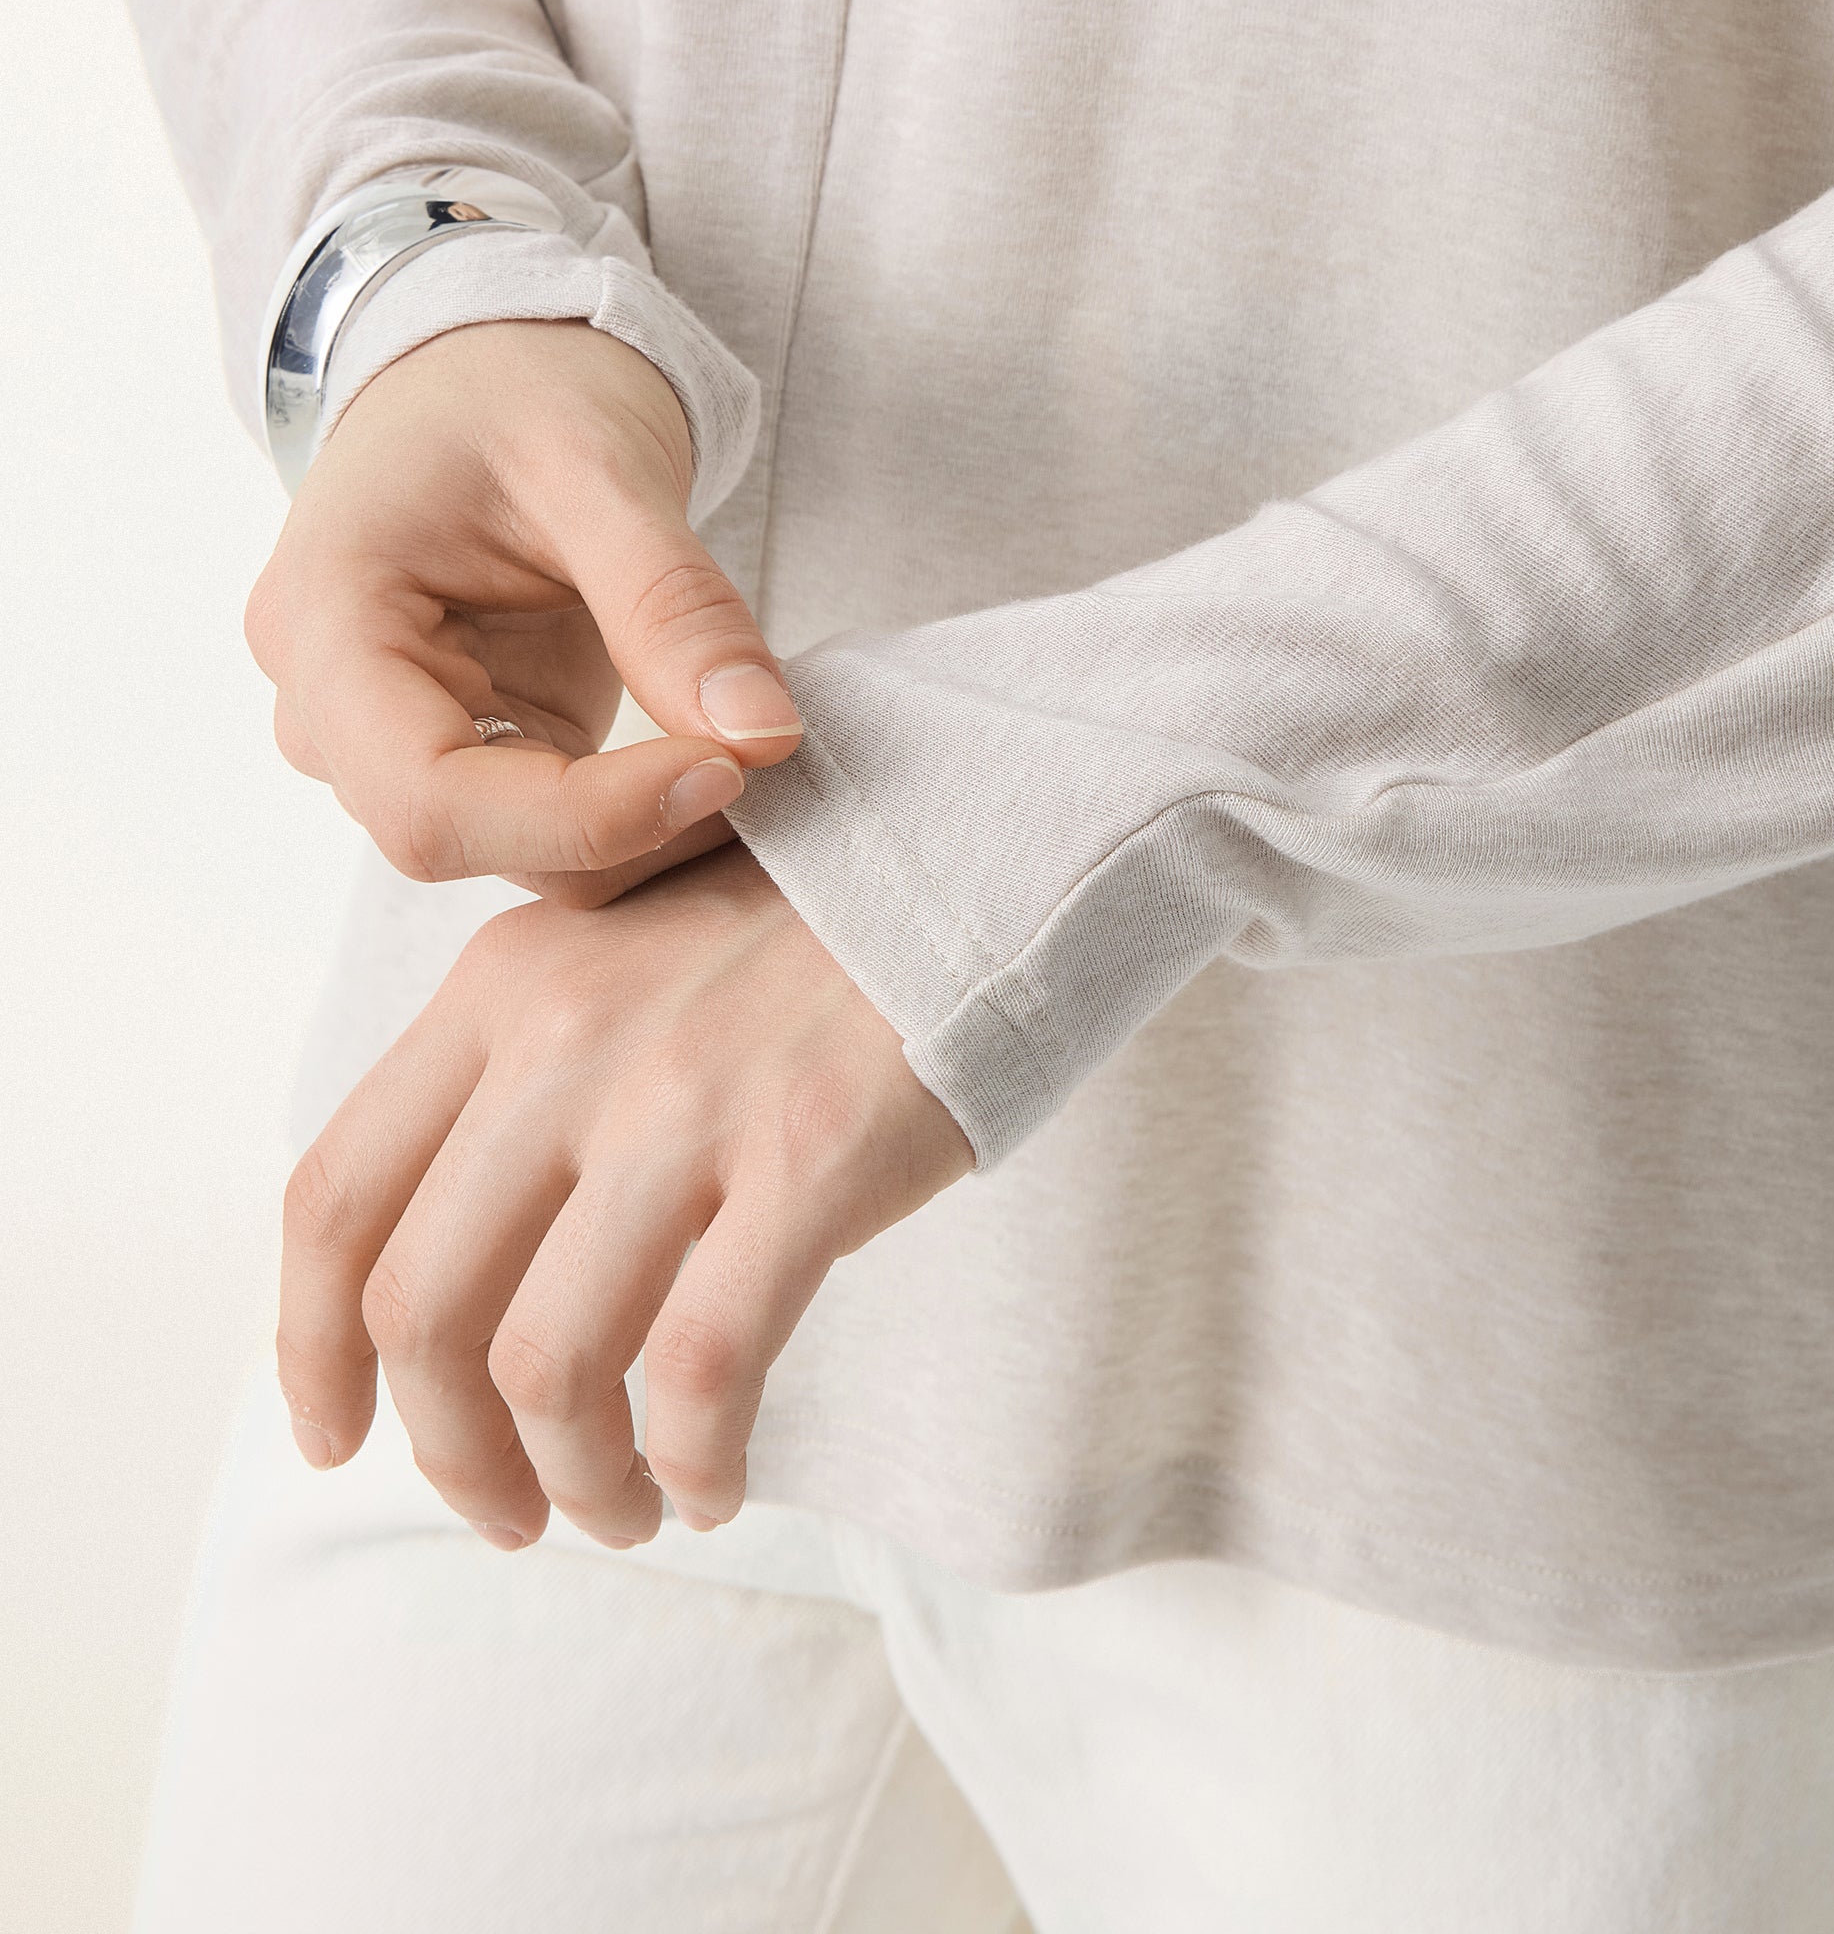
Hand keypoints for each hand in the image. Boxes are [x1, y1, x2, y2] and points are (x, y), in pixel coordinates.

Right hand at [246, 319, 800, 905]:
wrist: (487, 355)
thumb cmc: (518, 378)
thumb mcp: (603, 463)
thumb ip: (675, 603)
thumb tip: (767, 736)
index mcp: (326, 619)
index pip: (428, 796)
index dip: (582, 817)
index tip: (727, 770)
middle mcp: (327, 701)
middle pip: (460, 838)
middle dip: (619, 830)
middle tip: (765, 768)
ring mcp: (383, 732)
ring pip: (508, 848)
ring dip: (637, 829)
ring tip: (754, 755)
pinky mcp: (458, 742)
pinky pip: (541, 820)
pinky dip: (634, 808)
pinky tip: (713, 756)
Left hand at [277, 843, 972, 1544]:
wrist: (985, 858)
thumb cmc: (809, 933)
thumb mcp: (622, 949)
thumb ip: (525, 1071)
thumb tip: (457, 1272)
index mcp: (503, 982)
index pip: (339, 1193)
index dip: (309, 1345)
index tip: (335, 1435)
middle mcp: (568, 1035)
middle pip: (422, 1308)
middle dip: (450, 1454)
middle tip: (510, 1512)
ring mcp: (686, 1097)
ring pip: (550, 1366)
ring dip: (573, 1482)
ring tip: (622, 1510)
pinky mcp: (809, 1156)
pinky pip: (703, 1369)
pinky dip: (693, 1463)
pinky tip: (717, 1483)